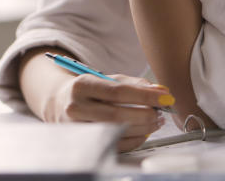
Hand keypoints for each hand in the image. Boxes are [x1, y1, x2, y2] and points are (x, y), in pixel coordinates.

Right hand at [47, 73, 170, 152]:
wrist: (60, 103)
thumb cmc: (90, 91)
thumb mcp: (106, 79)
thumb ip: (134, 84)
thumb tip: (161, 91)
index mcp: (82, 85)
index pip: (117, 91)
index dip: (144, 96)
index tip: (165, 97)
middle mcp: (76, 107)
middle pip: (117, 114)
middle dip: (145, 114)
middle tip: (161, 112)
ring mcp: (78, 128)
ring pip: (117, 132)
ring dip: (143, 128)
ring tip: (156, 120)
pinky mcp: (85, 143)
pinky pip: (116, 145)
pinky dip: (135, 139)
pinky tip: (144, 132)